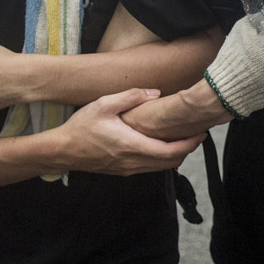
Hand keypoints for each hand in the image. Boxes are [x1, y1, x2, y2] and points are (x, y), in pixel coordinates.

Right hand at [57, 88, 204, 174]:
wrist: (61, 151)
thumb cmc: (82, 126)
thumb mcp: (105, 104)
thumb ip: (132, 96)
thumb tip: (156, 93)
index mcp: (133, 146)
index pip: (171, 151)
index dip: (190, 145)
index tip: (201, 134)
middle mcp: (133, 162)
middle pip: (170, 163)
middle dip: (187, 150)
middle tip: (198, 135)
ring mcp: (128, 169)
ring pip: (161, 167)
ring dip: (175, 155)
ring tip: (184, 139)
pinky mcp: (122, 171)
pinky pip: (149, 168)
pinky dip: (162, 159)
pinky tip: (162, 145)